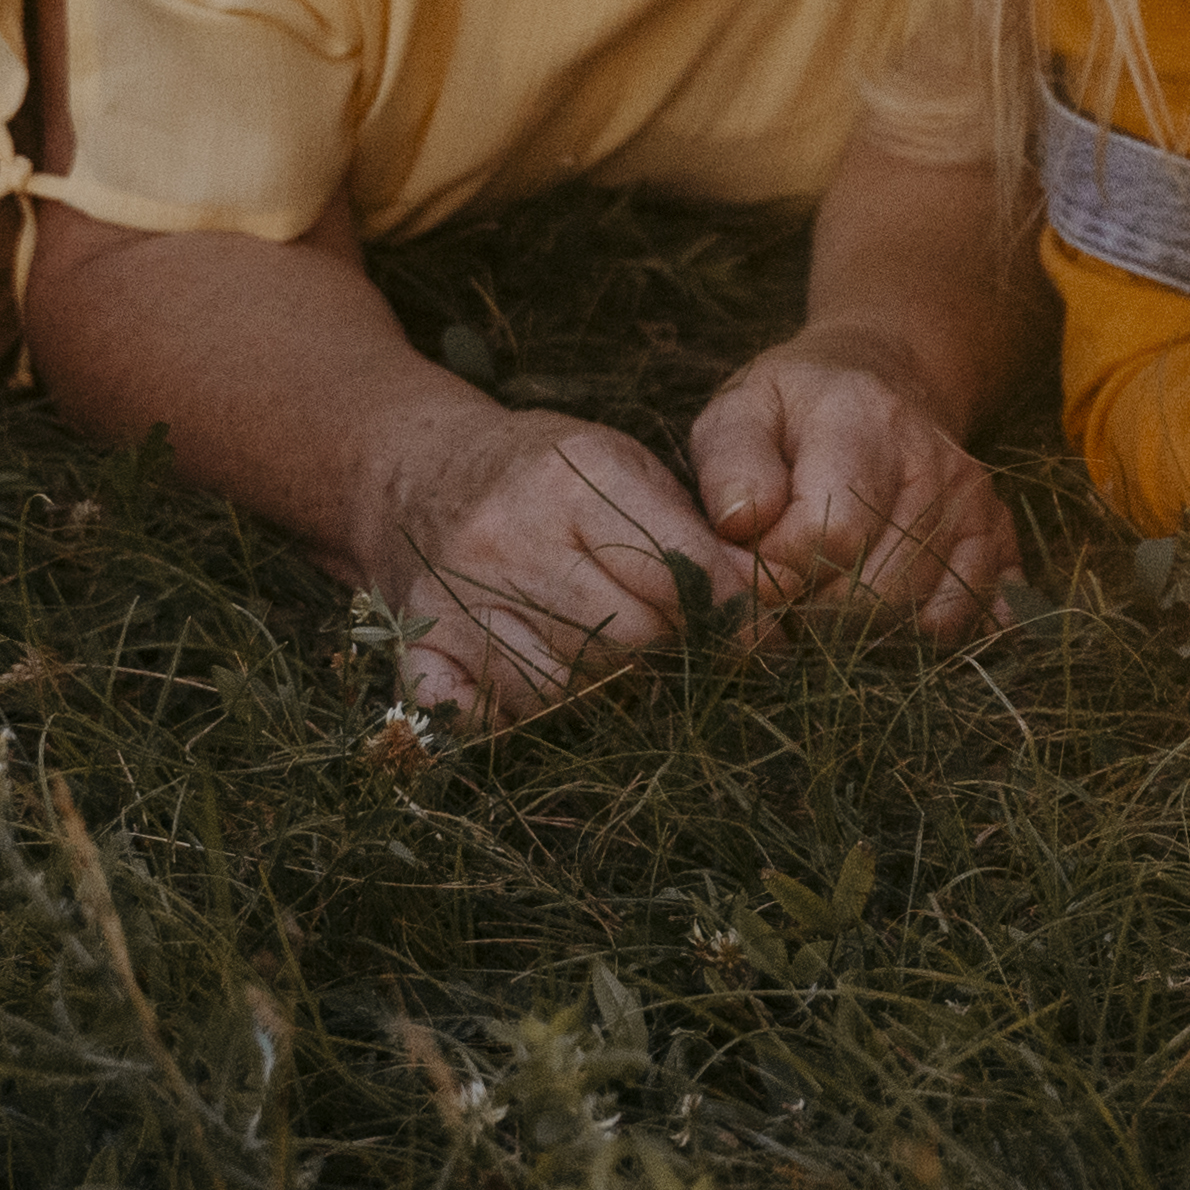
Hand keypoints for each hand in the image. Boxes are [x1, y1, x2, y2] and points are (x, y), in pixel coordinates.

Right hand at [352, 399, 742, 725]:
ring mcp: (456, 593)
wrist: (419, 468)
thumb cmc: (547, 472)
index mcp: (575, 474)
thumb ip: (691, 530)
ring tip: (615, 669)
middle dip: (671, 655)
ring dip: (601, 694)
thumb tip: (771, 604)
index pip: (677, 567)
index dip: (730, 610)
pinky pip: (476, 718)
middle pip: (628, 636)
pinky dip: (510, 724)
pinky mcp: (418, 644)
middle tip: (682, 653)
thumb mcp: (623, 465)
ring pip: (562, 688)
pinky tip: (532, 701)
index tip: (760, 634)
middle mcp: (510, 534)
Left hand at [687, 328, 1018, 650]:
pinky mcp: (998, 536)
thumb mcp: (742, 410)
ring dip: (869, 638)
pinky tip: (897, 627)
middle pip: (883, 591)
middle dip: (819, 618)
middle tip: (787, 597)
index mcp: (864, 424)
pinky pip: (981, 617)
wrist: (885, 379)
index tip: (753, 562)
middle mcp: (933, 464)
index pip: (833, 536)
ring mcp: (974, 503)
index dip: (778, 573)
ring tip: (829, 605)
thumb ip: (729, 463)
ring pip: (931, 618)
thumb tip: (741, 522)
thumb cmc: (796, 409)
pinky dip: (937, 639)